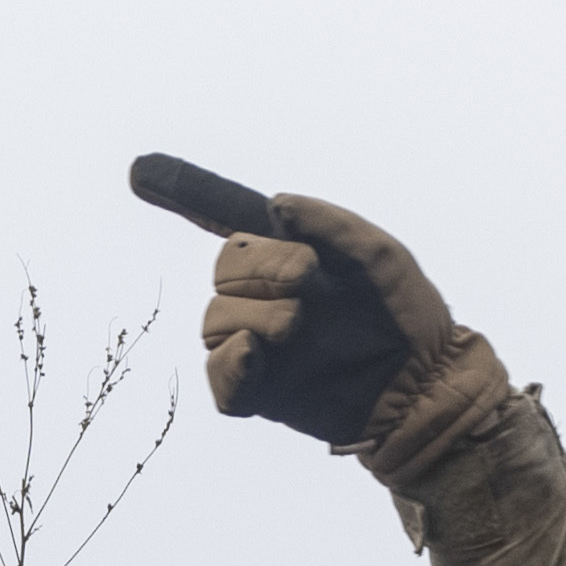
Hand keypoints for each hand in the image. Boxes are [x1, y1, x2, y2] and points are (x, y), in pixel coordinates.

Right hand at [193, 189, 483, 450]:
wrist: (425, 386)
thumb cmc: (409, 317)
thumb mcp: (379, 255)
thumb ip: (331, 223)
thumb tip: (276, 206)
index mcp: (292, 258)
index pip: (229, 222)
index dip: (184, 194)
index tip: (139, 173)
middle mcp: (269, 297)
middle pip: (222, 268)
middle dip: (258, 267)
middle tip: (306, 282)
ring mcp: (262, 346)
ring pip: (217, 320)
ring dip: (255, 314)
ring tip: (299, 327)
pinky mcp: (261, 392)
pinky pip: (219, 376)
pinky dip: (231, 363)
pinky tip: (259, 354)